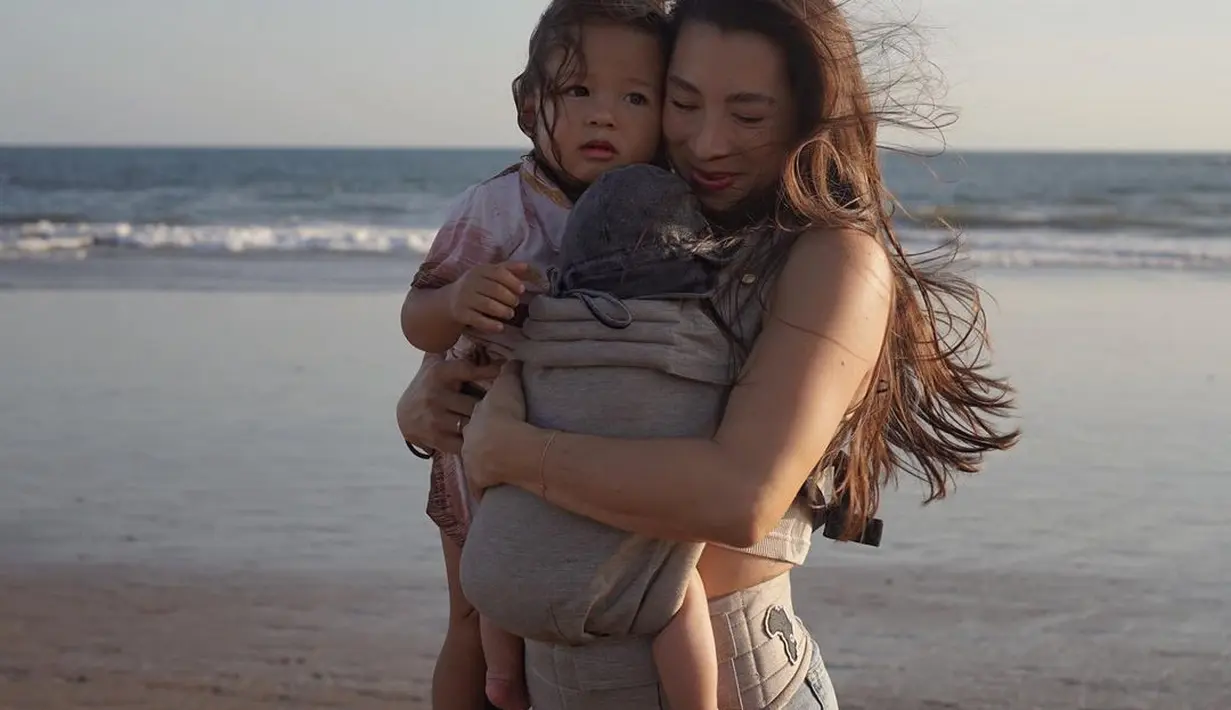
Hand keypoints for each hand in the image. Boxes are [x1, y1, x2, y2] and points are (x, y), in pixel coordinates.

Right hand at [396, 356, 501, 454]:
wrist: (404, 416)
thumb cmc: (426, 386)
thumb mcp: (432, 365)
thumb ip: (448, 349)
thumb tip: (465, 325)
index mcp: (439, 374)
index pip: (467, 370)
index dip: (489, 369)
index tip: (506, 368)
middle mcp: (436, 395)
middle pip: (475, 402)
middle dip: (490, 406)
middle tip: (506, 406)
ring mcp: (435, 418)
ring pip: (472, 422)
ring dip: (484, 424)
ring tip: (498, 423)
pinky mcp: (436, 437)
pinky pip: (464, 441)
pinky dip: (475, 442)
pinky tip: (483, 439)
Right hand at [449, 262, 533, 333]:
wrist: (450, 301)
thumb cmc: (477, 286)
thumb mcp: (490, 274)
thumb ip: (509, 269)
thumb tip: (527, 266)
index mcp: (480, 270)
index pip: (498, 272)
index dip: (512, 281)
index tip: (522, 290)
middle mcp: (470, 283)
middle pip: (495, 289)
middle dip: (509, 298)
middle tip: (515, 303)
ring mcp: (464, 299)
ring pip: (487, 305)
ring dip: (503, 311)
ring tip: (510, 314)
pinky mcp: (461, 314)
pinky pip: (478, 320)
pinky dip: (491, 325)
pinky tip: (500, 327)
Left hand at [461, 361, 529, 497]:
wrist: (505, 447)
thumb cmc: (506, 416)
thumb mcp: (508, 388)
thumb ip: (508, 373)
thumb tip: (512, 360)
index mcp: (474, 417)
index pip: (473, 414)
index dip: (478, 415)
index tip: (481, 417)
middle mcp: (468, 439)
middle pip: (468, 437)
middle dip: (471, 438)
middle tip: (483, 441)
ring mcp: (472, 460)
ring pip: (470, 460)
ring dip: (474, 463)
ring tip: (483, 466)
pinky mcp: (478, 479)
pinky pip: (478, 485)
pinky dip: (481, 489)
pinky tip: (484, 492)